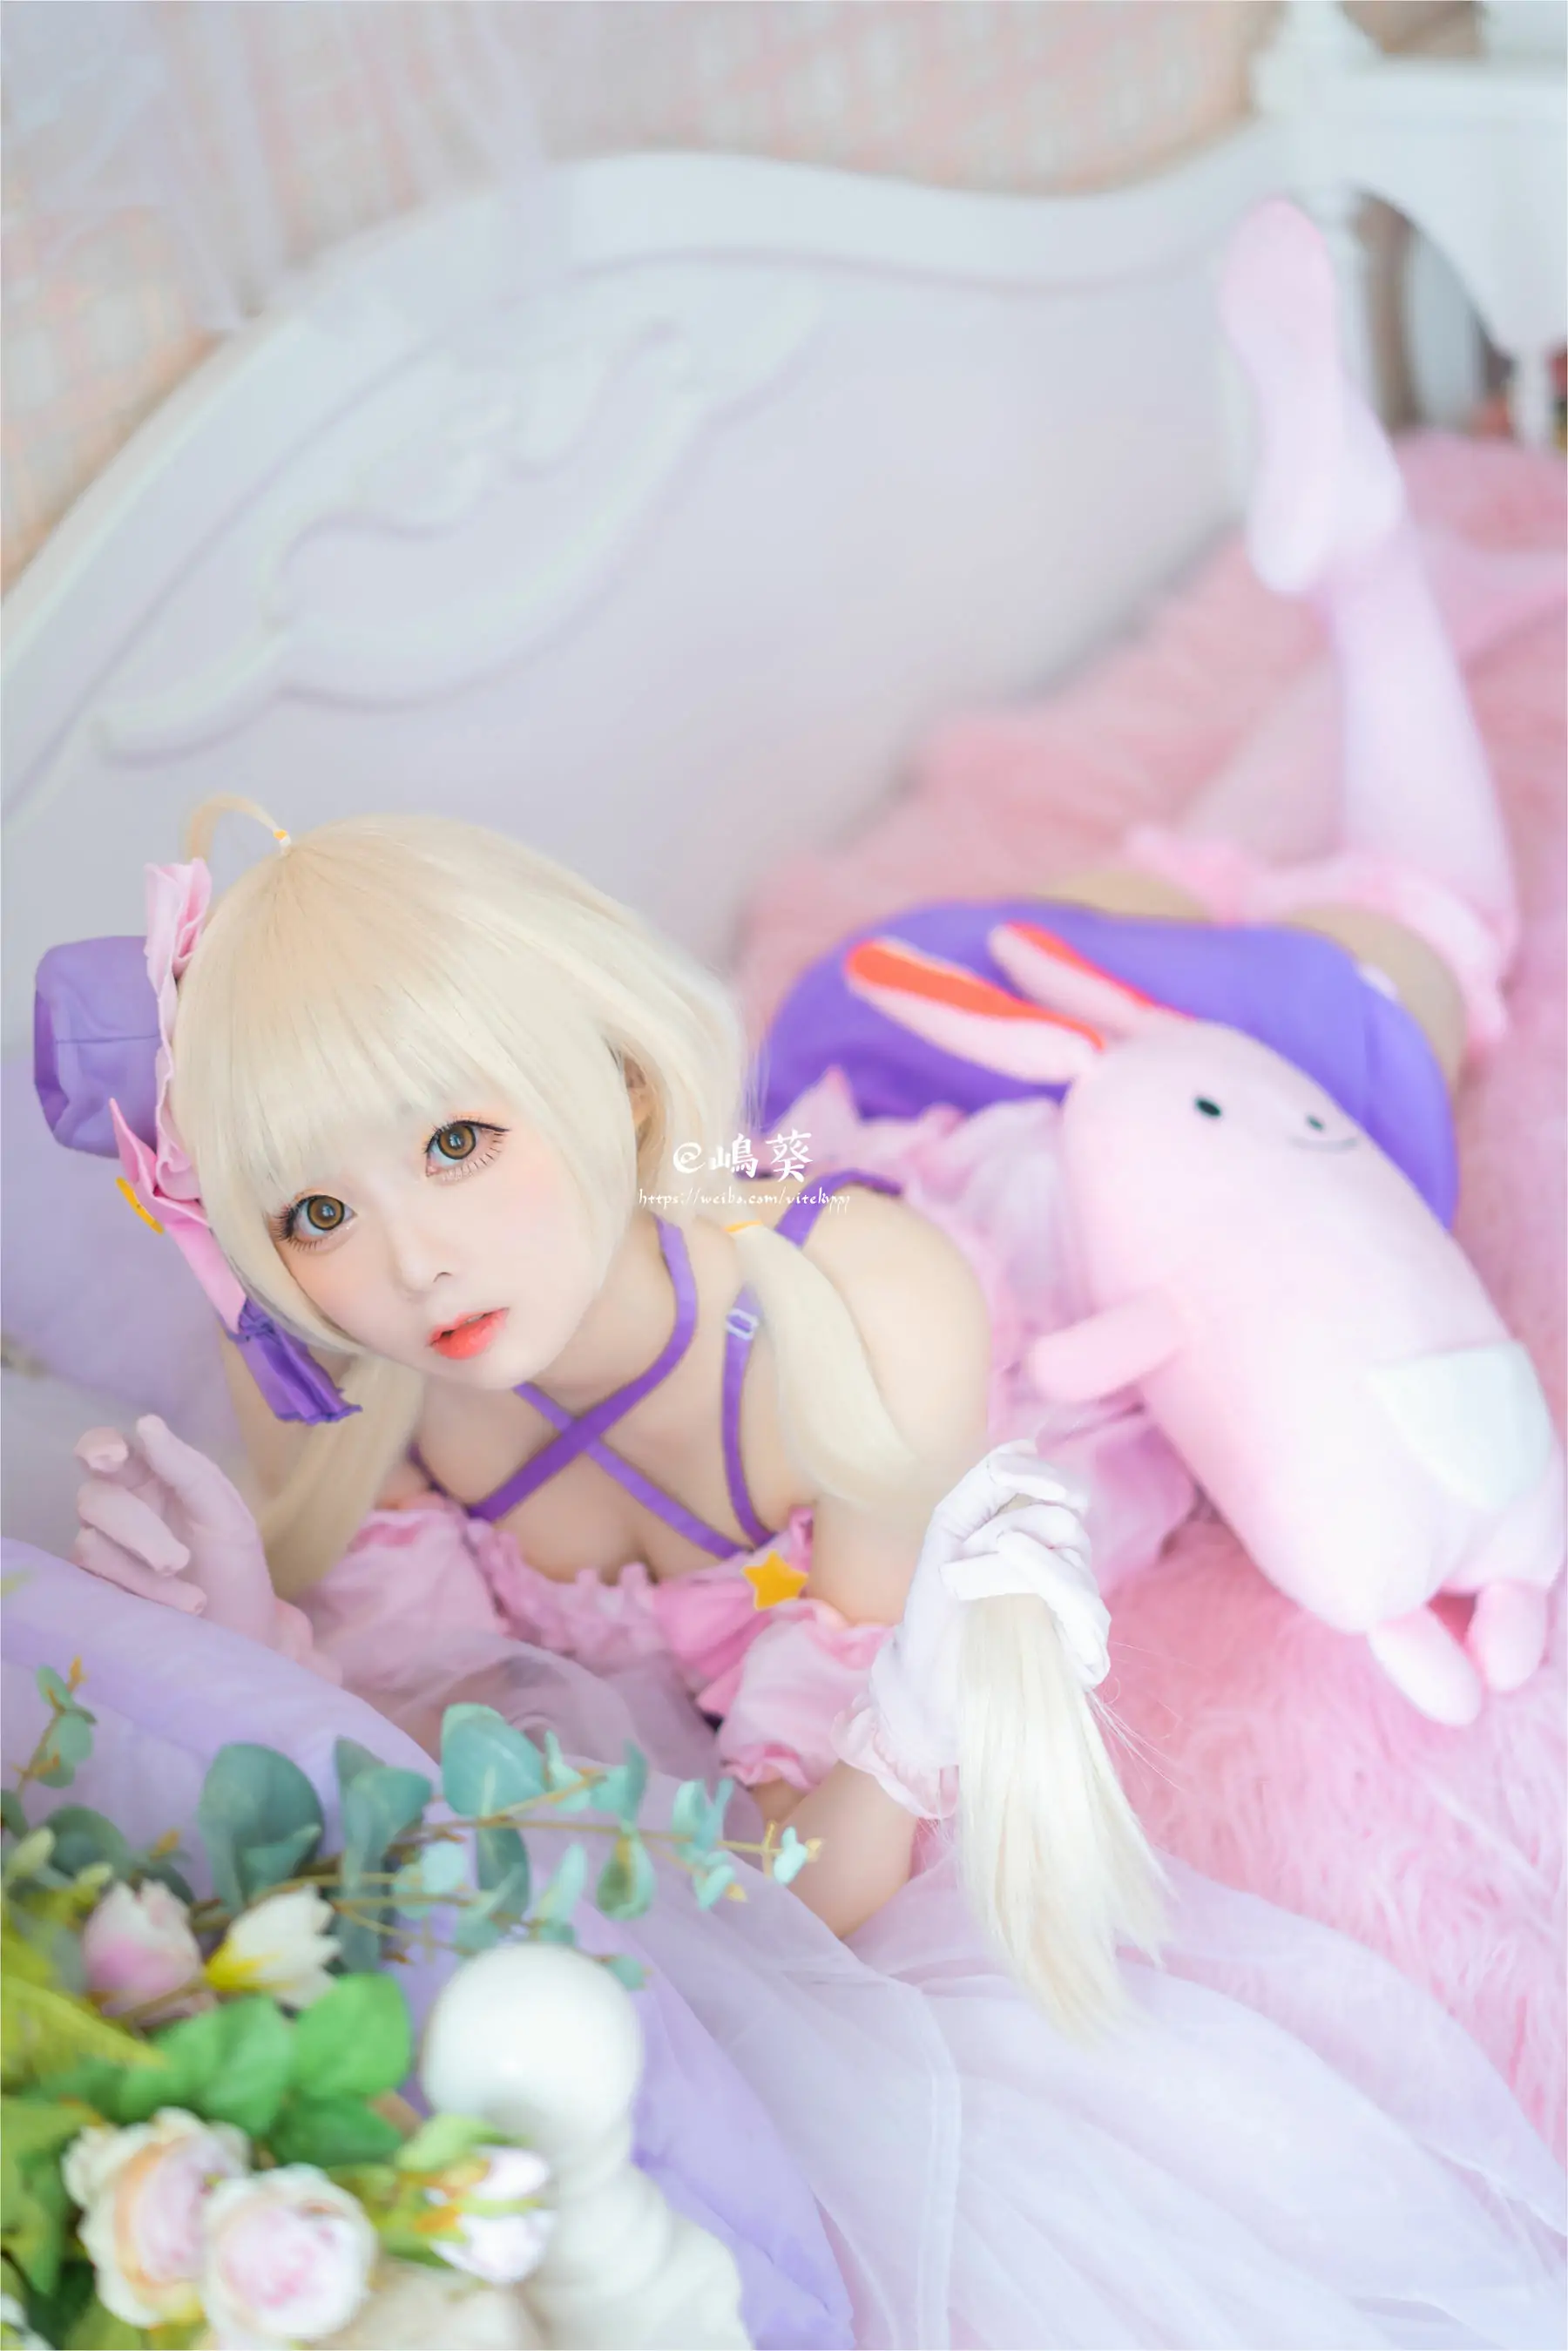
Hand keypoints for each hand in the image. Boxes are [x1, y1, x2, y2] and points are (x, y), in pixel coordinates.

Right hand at [72, 1416, 338, 1678]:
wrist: (243, 1636)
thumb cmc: (236, 1570)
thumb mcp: (226, 1514)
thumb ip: (187, 1469)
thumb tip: (145, 1424)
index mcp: (152, 1480)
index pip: (105, 1449)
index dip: (98, 1447)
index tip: (114, 1459)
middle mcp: (120, 1511)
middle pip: (96, 1498)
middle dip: (138, 1529)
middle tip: (177, 1560)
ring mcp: (105, 1552)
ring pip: (90, 1542)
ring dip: (144, 1570)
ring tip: (194, 1598)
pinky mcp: (97, 1591)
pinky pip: (93, 1580)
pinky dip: (141, 1592)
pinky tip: (182, 1605)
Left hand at [834, 1438, 1106, 1812]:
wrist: (920, 1681)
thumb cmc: (936, 1607)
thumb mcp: (949, 1530)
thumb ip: (986, 1484)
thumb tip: (1029, 1440)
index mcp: (1043, 1542)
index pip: (1071, 1495)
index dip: (1045, 1475)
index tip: (1006, 1471)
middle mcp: (1069, 1574)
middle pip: (1068, 1523)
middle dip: (1007, 1528)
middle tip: (962, 1553)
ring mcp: (1080, 1616)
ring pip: (1073, 1560)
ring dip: (1008, 1561)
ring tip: (960, 1578)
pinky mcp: (1086, 1658)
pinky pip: (1086, 1611)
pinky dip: (1046, 1583)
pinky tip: (1012, 1583)